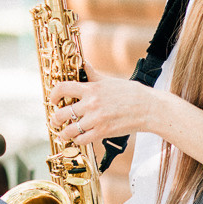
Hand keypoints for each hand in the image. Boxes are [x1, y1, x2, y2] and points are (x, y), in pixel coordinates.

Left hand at [47, 62, 162, 144]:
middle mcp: (91, 104)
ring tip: (64, 132)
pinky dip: (77, 140)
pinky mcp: (103, 132)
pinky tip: (78, 138)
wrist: (148, 108)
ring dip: (64, 132)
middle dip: (55, 118)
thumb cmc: (131, 93)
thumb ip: (93, 74)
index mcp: (91, 88)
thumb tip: (84, 63)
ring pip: (69, 129)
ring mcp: (96, 119)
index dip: (53, 94)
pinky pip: (82, 140)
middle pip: (61, 113)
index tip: (53, 100)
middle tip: (55, 120)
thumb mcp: (109, 81)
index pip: (63, 88)